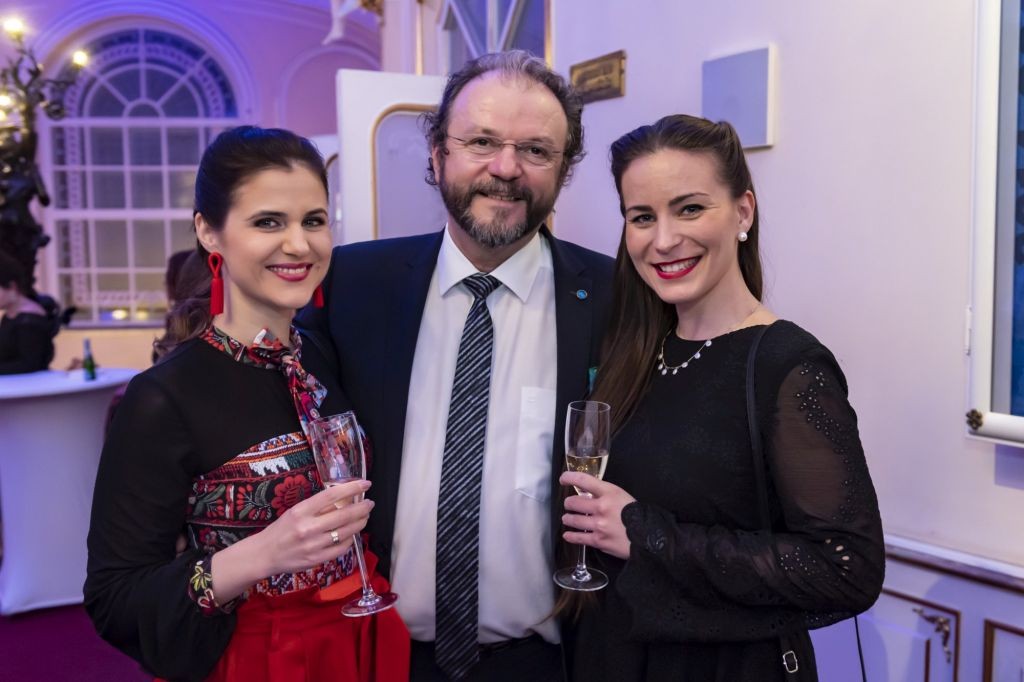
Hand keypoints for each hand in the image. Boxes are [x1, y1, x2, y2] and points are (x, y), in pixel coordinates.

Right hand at [255, 479, 373, 575]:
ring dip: (360, 522)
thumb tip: (344, 497)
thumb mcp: (295, 511)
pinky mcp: (317, 559)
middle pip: (344, 514)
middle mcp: (308, 527)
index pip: (332, 495)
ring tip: (364, 517)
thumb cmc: (281, 530)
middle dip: (362, 507)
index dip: (352, 488)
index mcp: (301, 511)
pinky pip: (341, 548)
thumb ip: (317, 506)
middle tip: (370, 503)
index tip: (365, 484)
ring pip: (346, 532)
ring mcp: (313, 545)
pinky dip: (350, 539)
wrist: (265, 554)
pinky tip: (352, 534)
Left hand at [560, 472, 634, 559]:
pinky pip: (578, 538)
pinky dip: (570, 536)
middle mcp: (601, 507)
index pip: (583, 480)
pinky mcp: (598, 541)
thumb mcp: (622, 496)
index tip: (563, 478)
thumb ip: (605, 494)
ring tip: (567, 518)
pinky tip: (568, 535)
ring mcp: (599, 525)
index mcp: (609, 492)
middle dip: (568, 503)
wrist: (650, 537)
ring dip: (568, 519)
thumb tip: (588, 495)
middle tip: (569, 505)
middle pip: (573, 502)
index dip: (569, 477)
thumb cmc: (638, 514)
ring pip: (572, 520)